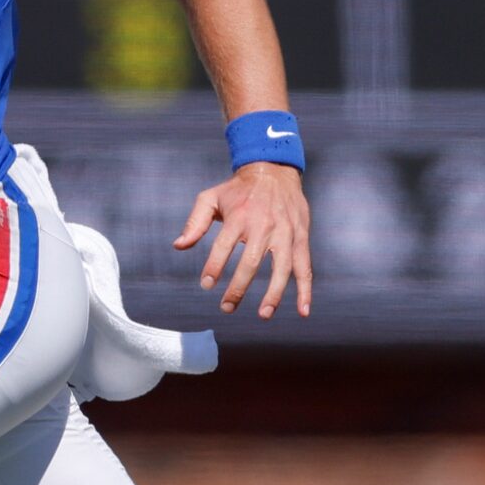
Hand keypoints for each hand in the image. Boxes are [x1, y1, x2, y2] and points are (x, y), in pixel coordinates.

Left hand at [173, 162, 311, 319]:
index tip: (206, 284)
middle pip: (251, 262)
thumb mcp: (211, 198)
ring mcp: (285, 232)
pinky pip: (305, 267)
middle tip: (226, 307)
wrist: (274, 170)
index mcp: (239, 216)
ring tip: (263, 314)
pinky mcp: (301, 237)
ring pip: (282, 268)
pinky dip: (306, 290)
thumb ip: (195, 222)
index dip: (214, 267)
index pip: (223, 246)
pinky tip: (303, 311)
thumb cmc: (238, 190)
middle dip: (238, 288)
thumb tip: (179, 246)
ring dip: (274, 294)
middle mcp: (264, 225)